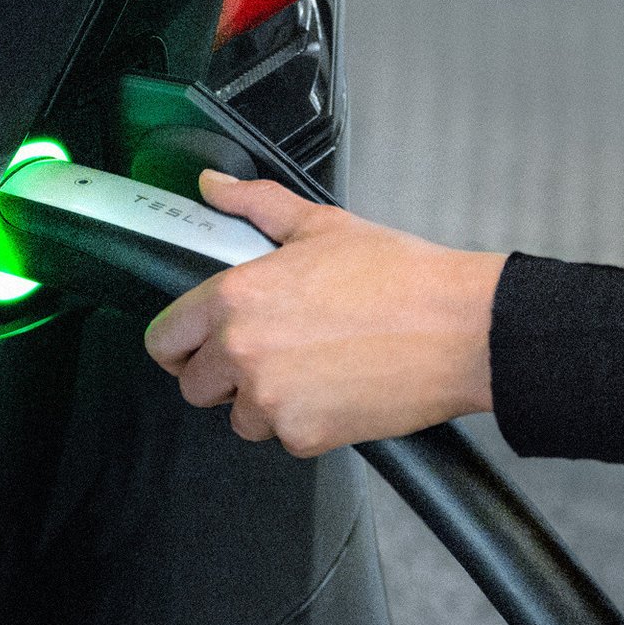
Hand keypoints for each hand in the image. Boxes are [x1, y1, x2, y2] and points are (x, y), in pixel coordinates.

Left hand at [144, 173, 505, 456]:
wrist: (460, 328)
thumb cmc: (400, 277)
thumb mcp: (321, 225)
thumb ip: (256, 205)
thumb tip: (215, 186)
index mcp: (235, 297)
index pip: (164, 339)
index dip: (181, 342)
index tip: (198, 343)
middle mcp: (242, 351)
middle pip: (195, 386)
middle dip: (224, 375)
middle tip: (268, 354)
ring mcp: (270, 399)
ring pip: (240, 418)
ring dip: (264, 403)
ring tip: (311, 370)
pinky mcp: (304, 436)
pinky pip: (284, 438)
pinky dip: (306, 424)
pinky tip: (337, 390)